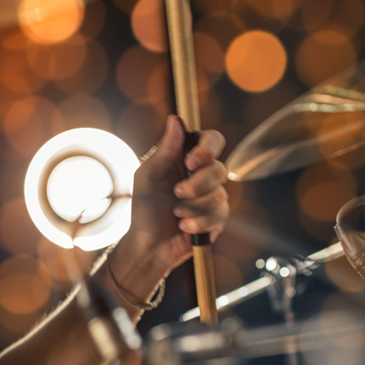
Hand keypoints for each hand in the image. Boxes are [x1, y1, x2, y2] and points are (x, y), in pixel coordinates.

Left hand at [108, 115, 228, 298]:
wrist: (148, 245)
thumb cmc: (144, 207)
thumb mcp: (148, 176)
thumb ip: (164, 150)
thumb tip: (175, 120)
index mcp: (187, 159)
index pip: (212, 141)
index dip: (208, 148)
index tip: (191, 161)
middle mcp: (203, 175)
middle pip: (220, 168)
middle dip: (198, 184)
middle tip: (177, 193)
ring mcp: (212, 197)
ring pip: (220, 194)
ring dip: (194, 206)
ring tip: (176, 214)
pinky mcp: (217, 219)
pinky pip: (220, 216)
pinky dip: (198, 222)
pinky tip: (184, 227)